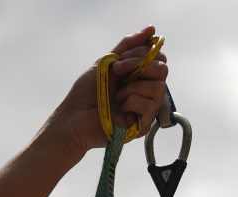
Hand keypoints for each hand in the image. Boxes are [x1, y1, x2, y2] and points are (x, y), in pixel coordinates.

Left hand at [55, 26, 170, 155]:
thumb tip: (152, 29)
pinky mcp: (143, 125)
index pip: (159, 58)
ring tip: (116, 95)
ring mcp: (146, 108)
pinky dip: (131, 102)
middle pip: (163, 70)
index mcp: (139, 75)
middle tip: (118, 71)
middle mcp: (146, 90)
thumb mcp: (107, 61)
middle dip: (140, 66)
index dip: (143, 53)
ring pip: (159, 88)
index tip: (121, 58)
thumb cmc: (87, 92)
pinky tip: (119, 108)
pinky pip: (150, 106)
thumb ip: (128, 45)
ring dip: (132, 87)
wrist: (74, 116)